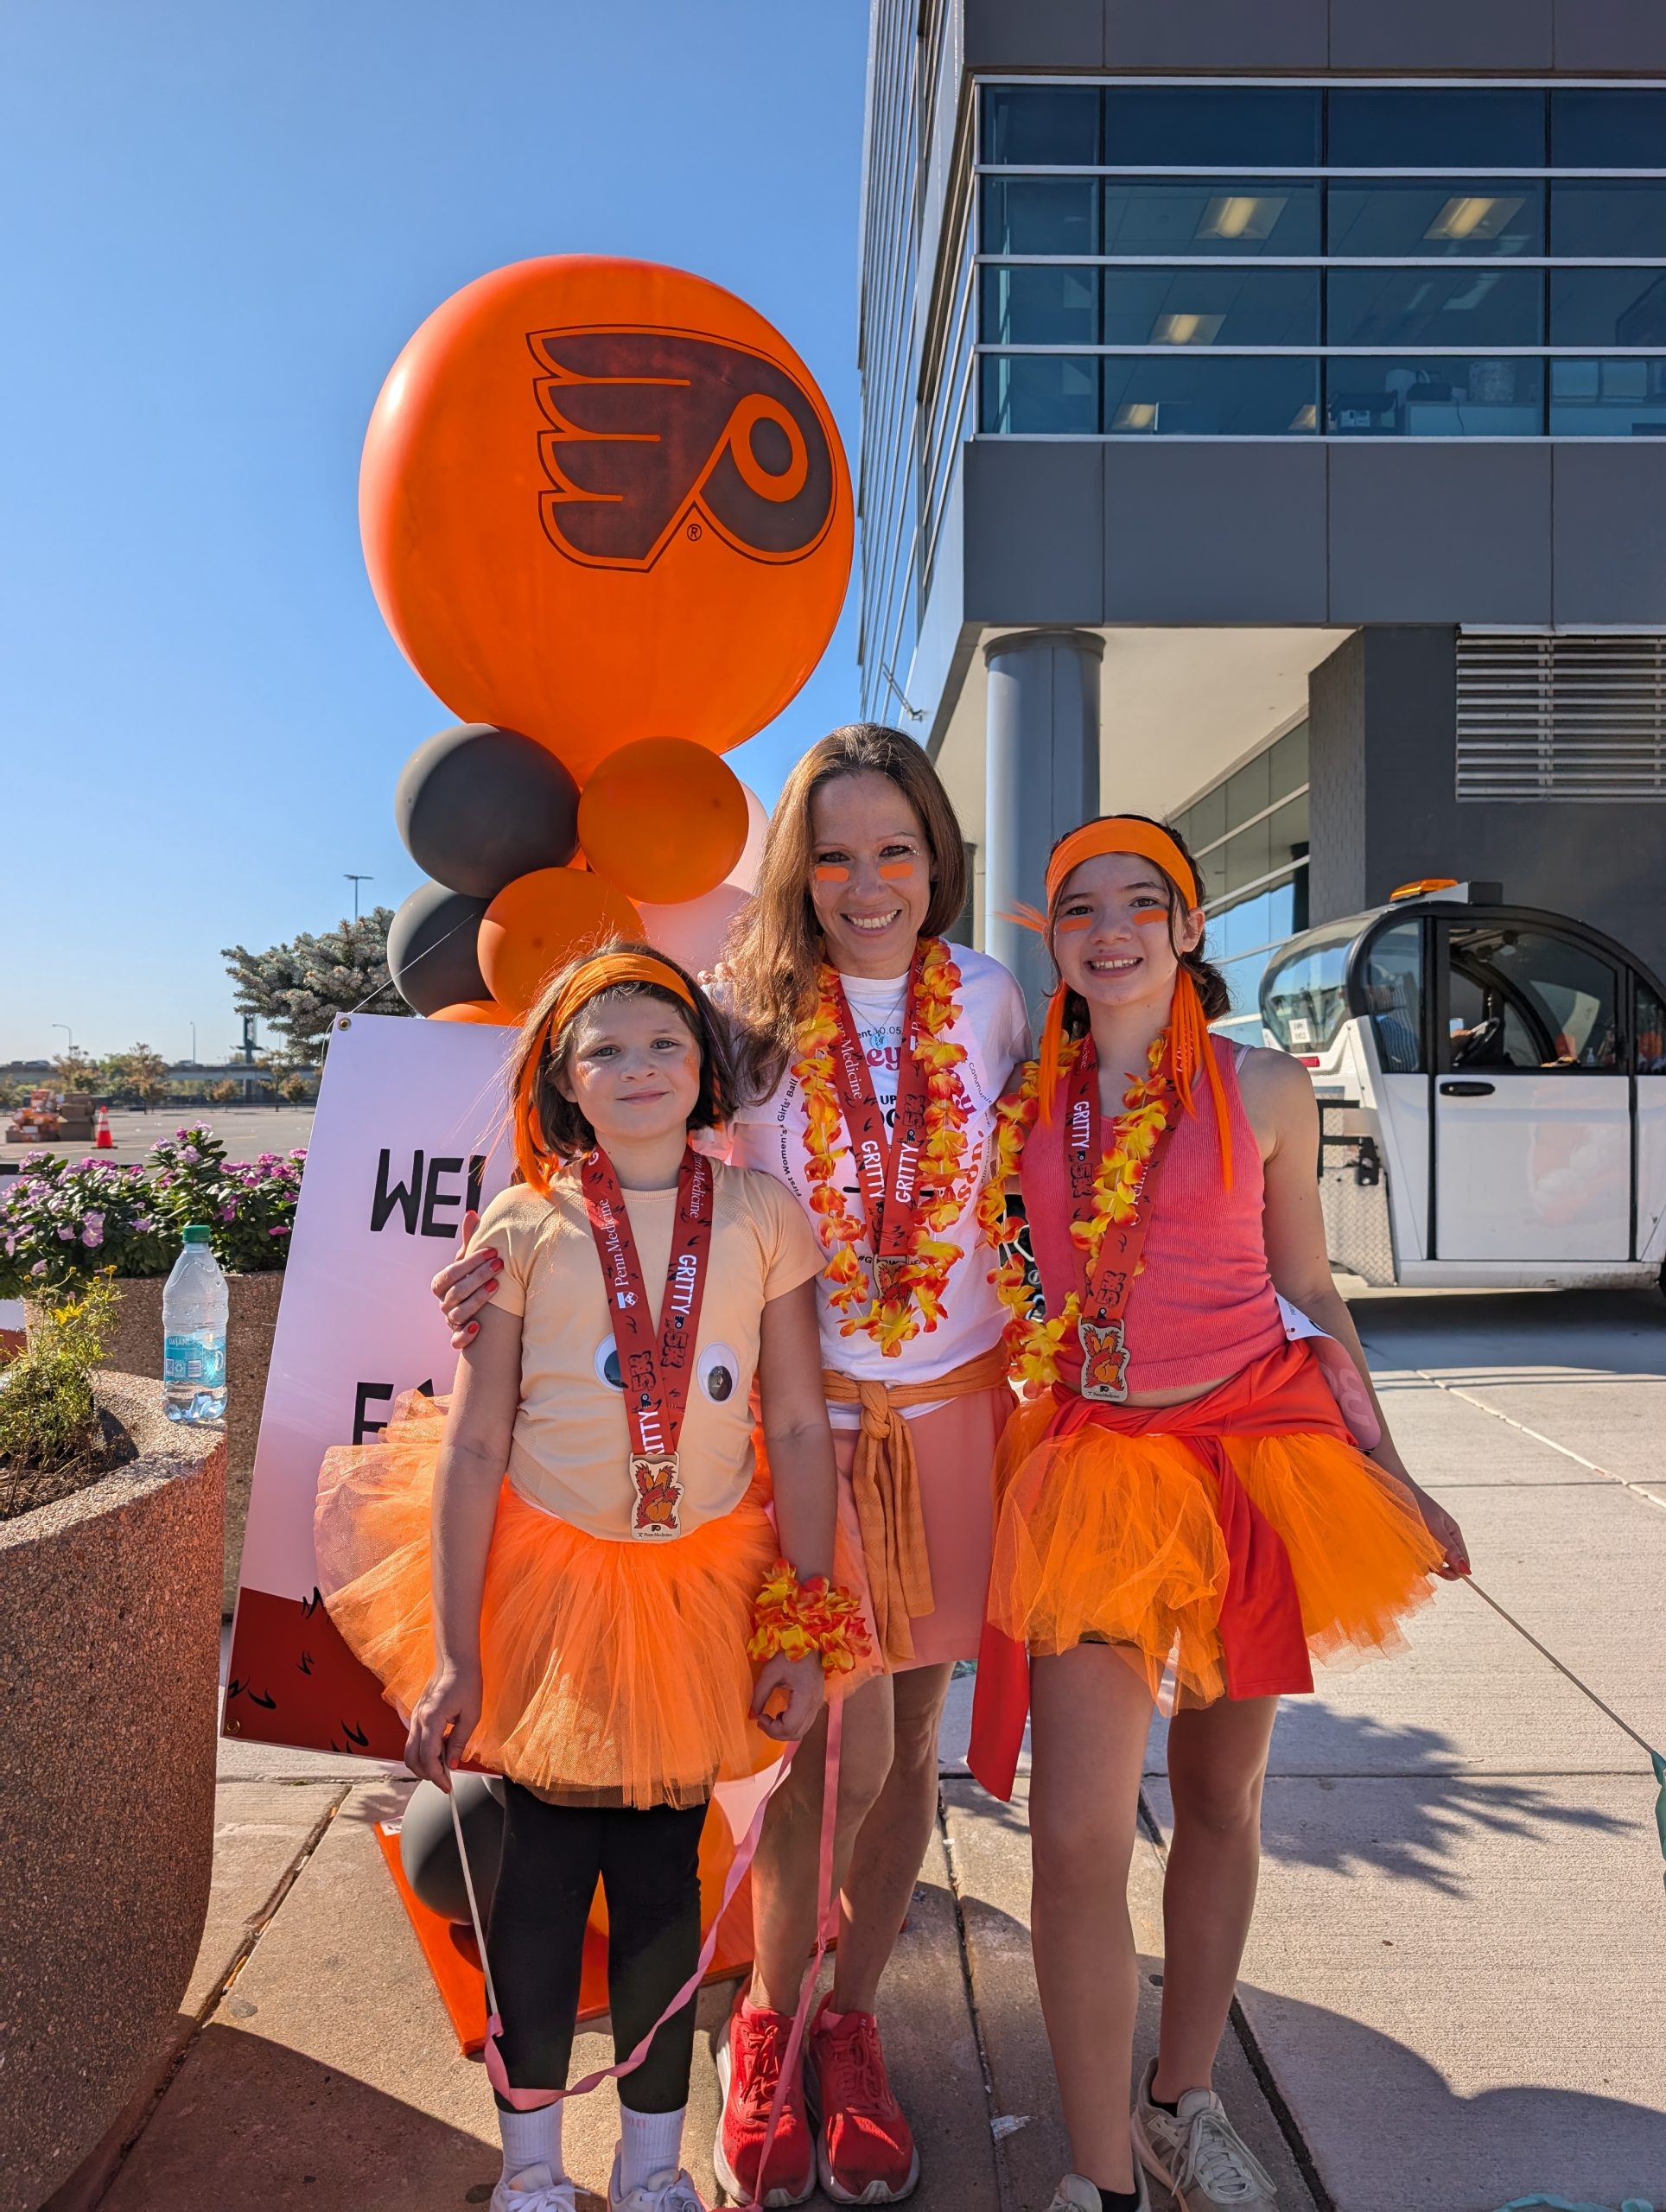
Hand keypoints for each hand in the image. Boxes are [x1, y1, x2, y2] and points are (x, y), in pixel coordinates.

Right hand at [405, 1660, 482, 1786]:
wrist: (455, 1661)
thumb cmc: (466, 1683)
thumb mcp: (471, 1716)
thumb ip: (459, 1742)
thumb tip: (453, 1765)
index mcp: (431, 1719)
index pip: (428, 1758)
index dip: (437, 1776)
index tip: (447, 1786)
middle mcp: (418, 1720)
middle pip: (412, 1759)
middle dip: (427, 1774)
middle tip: (445, 1780)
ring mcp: (415, 1718)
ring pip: (410, 1751)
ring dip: (424, 1763)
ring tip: (445, 1765)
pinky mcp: (417, 1716)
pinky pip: (414, 1741)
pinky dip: (424, 1751)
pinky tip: (441, 1749)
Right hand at [430, 1210, 501, 1348]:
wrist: (484, 1312)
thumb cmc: (474, 1280)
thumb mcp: (471, 1261)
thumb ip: (470, 1240)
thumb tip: (471, 1212)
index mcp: (442, 1284)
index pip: (451, 1272)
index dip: (470, 1262)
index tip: (493, 1252)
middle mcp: (444, 1303)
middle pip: (455, 1292)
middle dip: (477, 1277)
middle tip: (500, 1265)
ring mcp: (451, 1321)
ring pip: (457, 1314)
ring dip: (476, 1300)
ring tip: (496, 1286)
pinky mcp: (460, 1338)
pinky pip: (456, 1341)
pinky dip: (464, 1336)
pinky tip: (478, 1328)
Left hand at [751, 1652, 824, 1742]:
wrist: (810, 1641)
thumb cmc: (789, 1654)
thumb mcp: (770, 1672)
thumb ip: (759, 1695)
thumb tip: (752, 1714)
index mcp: (805, 1697)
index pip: (790, 1727)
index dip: (772, 1729)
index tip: (760, 1717)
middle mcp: (814, 1705)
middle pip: (797, 1734)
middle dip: (776, 1732)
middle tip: (762, 1720)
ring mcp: (818, 1704)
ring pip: (802, 1731)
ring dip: (784, 1730)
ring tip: (770, 1718)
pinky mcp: (817, 1703)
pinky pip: (805, 1723)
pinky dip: (791, 1725)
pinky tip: (781, 1714)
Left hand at [1408, 1482, 1469, 1580]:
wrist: (1392, 1492)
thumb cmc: (1416, 1505)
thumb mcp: (1435, 1527)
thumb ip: (1449, 1549)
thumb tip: (1467, 1571)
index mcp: (1452, 1536)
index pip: (1462, 1564)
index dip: (1454, 1572)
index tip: (1440, 1571)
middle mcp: (1442, 1543)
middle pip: (1444, 1568)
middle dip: (1434, 1566)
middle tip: (1422, 1555)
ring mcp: (1427, 1545)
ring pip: (1428, 1566)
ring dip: (1419, 1560)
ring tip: (1409, 1543)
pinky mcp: (1412, 1546)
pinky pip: (1414, 1560)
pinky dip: (1409, 1556)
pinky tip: (1403, 1544)